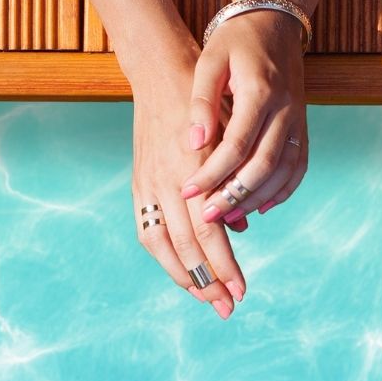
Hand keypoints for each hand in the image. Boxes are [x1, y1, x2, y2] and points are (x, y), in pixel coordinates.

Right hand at [129, 55, 245, 320]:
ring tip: (206, 296)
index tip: (242, 290)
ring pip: (163, 245)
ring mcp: (149, 184)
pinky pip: (147, 230)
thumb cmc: (207, 106)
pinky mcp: (139, 183)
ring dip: (185, 276)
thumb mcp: (229, 139)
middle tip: (228, 306)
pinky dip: (164, 256)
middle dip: (209, 281)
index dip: (226, 266)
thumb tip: (241, 228)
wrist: (163, 75)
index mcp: (195, 174)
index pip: (211, 234)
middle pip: (188, 247)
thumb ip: (233, 185)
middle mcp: (168, 184)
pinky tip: (180, 271)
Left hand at [180, 10, 310, 227]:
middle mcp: (285, 108)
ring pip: (284, 170)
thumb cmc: (235, 40)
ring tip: (229, 216)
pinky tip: (261, 206)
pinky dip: (283, 190)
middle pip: (263, 164)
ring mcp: (298, 118)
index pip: (236, 144)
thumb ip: (202, 103)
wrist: (275, 22)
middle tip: (206, 217)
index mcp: (259, 91)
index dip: (211, 173)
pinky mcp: (303, 125)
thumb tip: (194, 143)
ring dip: (256, 197)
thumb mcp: (209, 62)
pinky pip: (299, 166)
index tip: (187, 192)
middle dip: (233, 195)